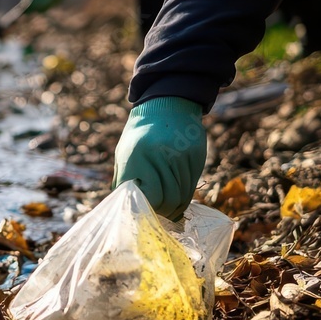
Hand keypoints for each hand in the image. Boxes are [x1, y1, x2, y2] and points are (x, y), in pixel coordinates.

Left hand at [112, 97, 206, 220]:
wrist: (164, 105)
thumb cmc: (138, 135)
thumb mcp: (124, 155)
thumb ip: (124, 181)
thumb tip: (125, 209)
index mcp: (138, 157)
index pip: (151, 197)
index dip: (149, 209)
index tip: (145, 212)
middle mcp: (161, 156)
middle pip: (170, 199)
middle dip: (164, 211)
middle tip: (158, 214)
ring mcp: (182, 156)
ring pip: (183, 195)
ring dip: (175, 206)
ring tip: (167, 208)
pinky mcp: (196, 156)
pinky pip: (192, 185)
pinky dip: (185, 195)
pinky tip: (177, 195)